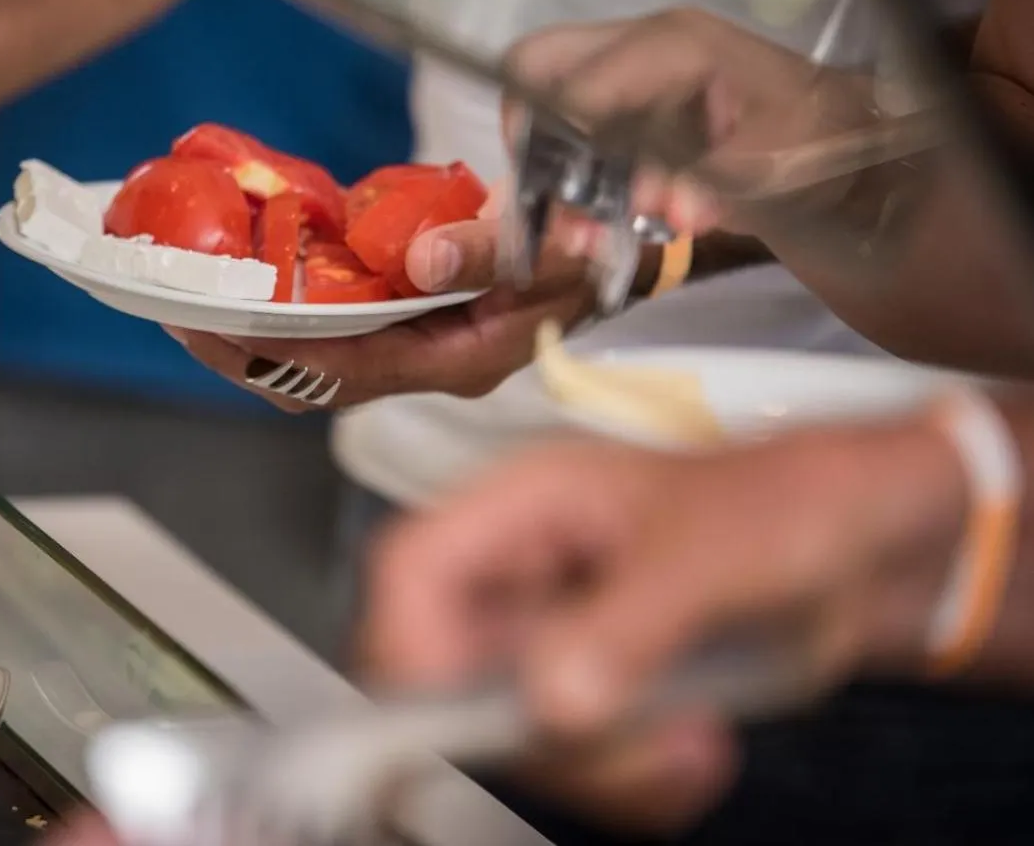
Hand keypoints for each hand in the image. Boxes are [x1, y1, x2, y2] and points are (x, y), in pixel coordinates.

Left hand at [168, 269, 593, 412]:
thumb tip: (421, 262)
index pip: (346, 371)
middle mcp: (426, 365)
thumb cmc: (597, 256)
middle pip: (311, 378)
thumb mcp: (560, 248)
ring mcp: (414, 348)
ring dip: (251, 331)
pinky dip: (285, 305)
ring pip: (313, 357)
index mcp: (457, 361)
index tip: (213, 321)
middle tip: (176, 305)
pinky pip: (330, 326)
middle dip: (239, 351)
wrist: (621, 255)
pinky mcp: (407, 325)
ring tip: (193, 292)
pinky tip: (251, 270)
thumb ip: (496, 252)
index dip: (274, 350)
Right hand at [359, 418, 967, 833]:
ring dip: (601, 769)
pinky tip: (695, 757)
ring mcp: (558, 636)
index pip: (411, 569)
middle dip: (537, 734)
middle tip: (630, 745)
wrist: (878, 540)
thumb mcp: (719, 553)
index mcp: (528, 504)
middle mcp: (525, 573)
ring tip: (693, 748)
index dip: (413, 642)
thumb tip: (550, 703)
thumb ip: (630, 622)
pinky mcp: (599, 690)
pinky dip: (630, 786)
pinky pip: (572, 764)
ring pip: (511, 736)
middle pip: (450, 676)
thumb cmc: (799, 504)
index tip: (477, 713)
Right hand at [501, 7, 878, 242]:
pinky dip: (569, 165)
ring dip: (548, 164)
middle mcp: (641, 43)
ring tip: (581, 230)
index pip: (573, 85)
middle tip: (546, 199)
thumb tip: (652, 207)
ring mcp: (635, 63)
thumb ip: (706, 185)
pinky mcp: (635, 89)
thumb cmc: (820, 144)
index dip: (556, 150)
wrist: (853, 132)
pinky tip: (600, 215)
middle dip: (527, 137)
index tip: (563, 210)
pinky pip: (571, 111)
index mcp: (673, 47)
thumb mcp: (772, 168)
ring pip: (545, 91)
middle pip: (537, 64)